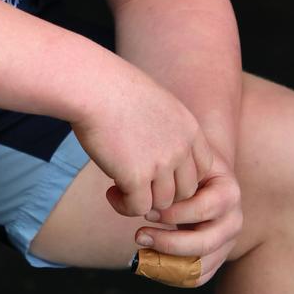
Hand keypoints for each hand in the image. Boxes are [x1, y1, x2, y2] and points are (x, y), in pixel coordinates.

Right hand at [71, 58, 213, 217]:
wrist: (92, 86)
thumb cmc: (113, 87)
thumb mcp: (154, 101)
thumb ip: (165, 127)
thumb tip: (158, 152)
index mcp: (189, 127)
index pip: (202, 167)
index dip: (180, 175)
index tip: (158, 172)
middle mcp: (181, 147)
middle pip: (186, 190)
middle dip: (163, 192)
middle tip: (139, 185)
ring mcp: (161, 163)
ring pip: (163, 203)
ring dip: (142, 201)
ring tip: (120, 188)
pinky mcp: (136, 177)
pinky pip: (138, 208)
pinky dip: (124, 206)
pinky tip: (110, 193)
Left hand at [135, 152, 242, 286]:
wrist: (202, 170)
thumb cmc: (184, 162)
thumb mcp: (178, 159)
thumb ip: (157, 173)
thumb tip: (114, 194)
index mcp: (228, 191)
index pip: (201, 209)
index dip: (171, 213)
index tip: (145, 209)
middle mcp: (233, 219)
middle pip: (203, 243)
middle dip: (167, 242)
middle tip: (139, 235)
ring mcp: (227, 241)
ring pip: (200, 266)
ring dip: (167, 262)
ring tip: (142, 250)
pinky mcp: (217, 257)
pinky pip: (197, 277)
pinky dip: (172, 274)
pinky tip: (149, 259)